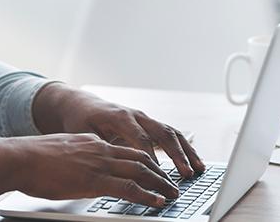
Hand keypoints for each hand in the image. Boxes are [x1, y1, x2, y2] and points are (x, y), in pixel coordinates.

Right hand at [0, 134, 178, 206]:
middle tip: (173, 183)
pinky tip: (157, 202)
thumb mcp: (61, 153)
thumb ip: (76, 159)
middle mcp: (100, 149)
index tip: (156, 169)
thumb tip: (80, 170)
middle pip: (140, 157)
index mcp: (92, 142)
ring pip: (140, 170)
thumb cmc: (32, 159)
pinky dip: (147, 195)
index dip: (145, 159)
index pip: (125, 149)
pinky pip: (128, 187)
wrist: (20, 158)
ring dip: (160, 183)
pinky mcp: (94, 180)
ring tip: (173, 194)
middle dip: (160, 171)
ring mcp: (98, 164)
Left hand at [32, 83, 205, 178]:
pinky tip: (194, 162)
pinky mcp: (148, 124)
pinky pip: (170, 135)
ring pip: (171, 133)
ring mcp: (145, 119)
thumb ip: (98, 147)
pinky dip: (184, 148)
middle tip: (187, 174)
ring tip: (198, 169)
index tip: (159, 174)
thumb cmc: (80, 120)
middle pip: (162, 133)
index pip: (140, 138)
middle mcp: (136, 116)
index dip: (151, 157)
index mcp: (120, 117)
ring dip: (186, 152)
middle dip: (177, 155)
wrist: (81, 105)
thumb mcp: (84, 133)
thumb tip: (108, 164)